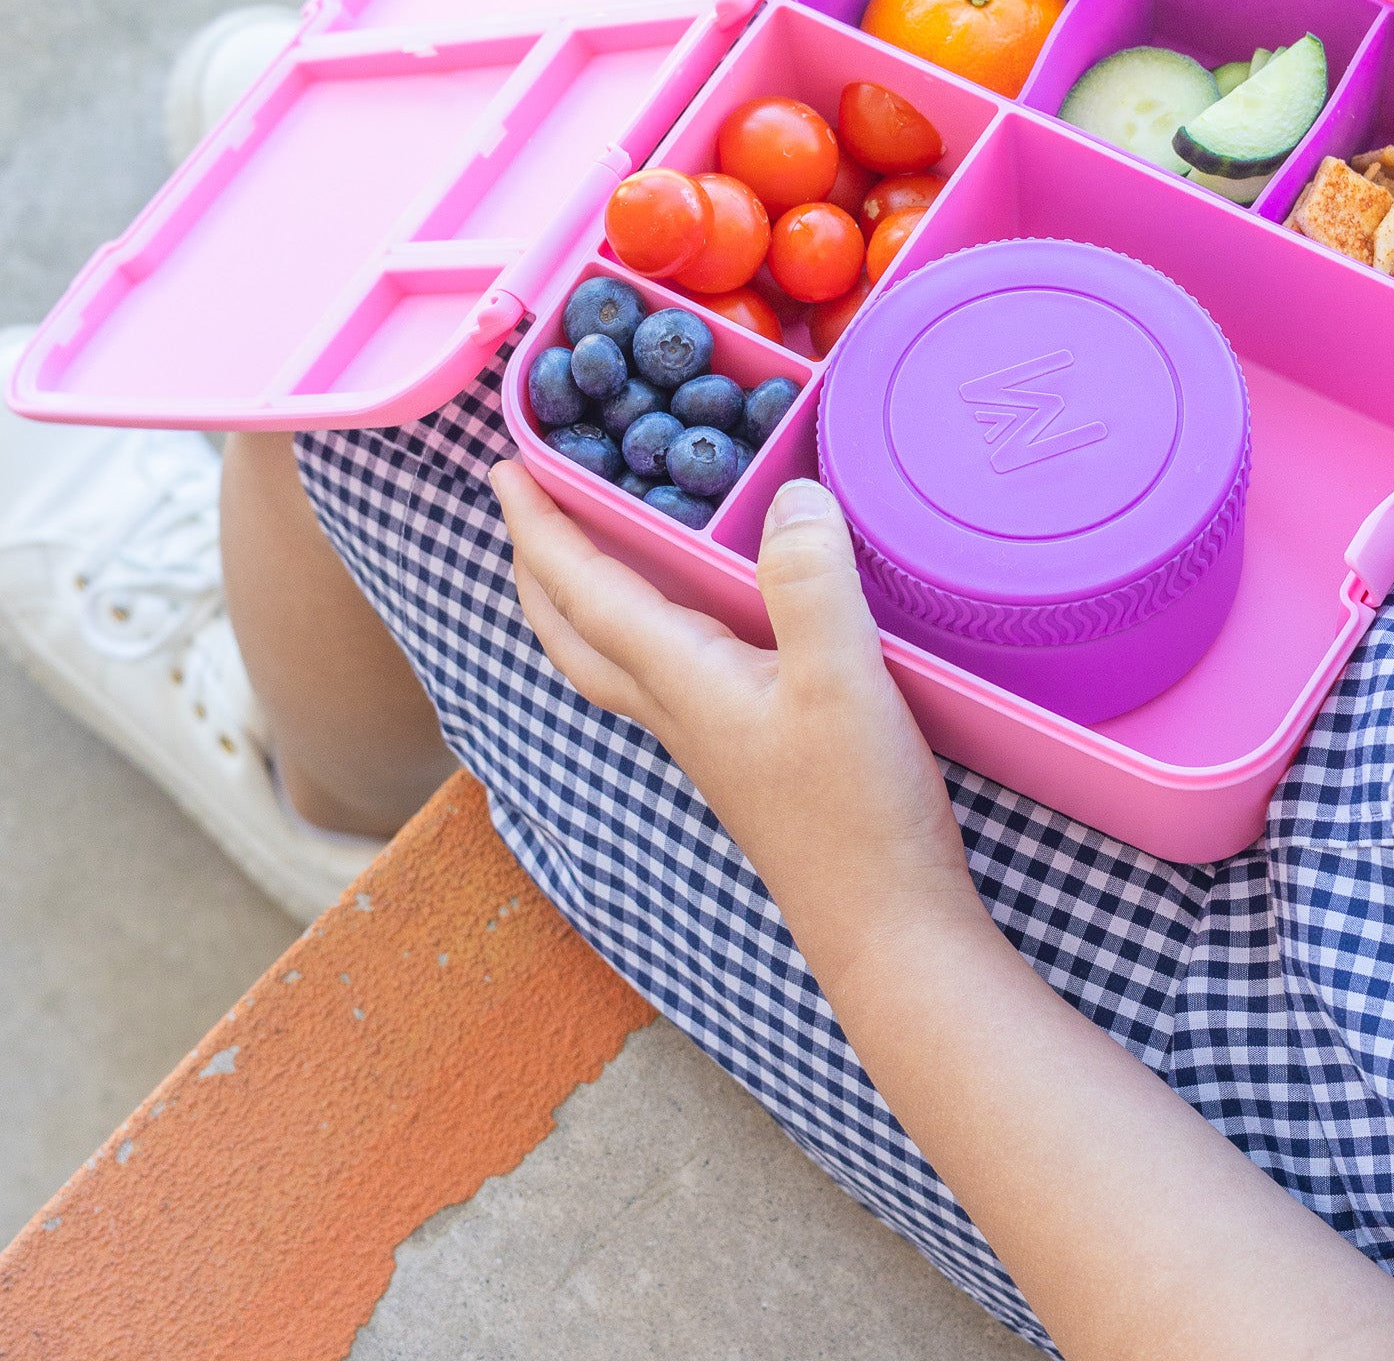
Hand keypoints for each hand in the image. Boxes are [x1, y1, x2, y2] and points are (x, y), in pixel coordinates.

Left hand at [489, 462, 979, 986]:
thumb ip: (809, 582)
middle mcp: (679, 708)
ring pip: (616, 656)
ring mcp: (711, 737)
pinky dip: (654, 626)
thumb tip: (788, 494)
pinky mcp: (750, 752)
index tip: (505, 465)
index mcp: (680, 680)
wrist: (888, 928)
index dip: (540, 525)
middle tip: (529, 504)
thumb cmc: (857, 814)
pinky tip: (703, 617)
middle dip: (541, 567)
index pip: (584, 590)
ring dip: (586, 598)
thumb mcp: (841, 678)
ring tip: (597, 547)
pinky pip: (670, 672)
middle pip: (575, 633)